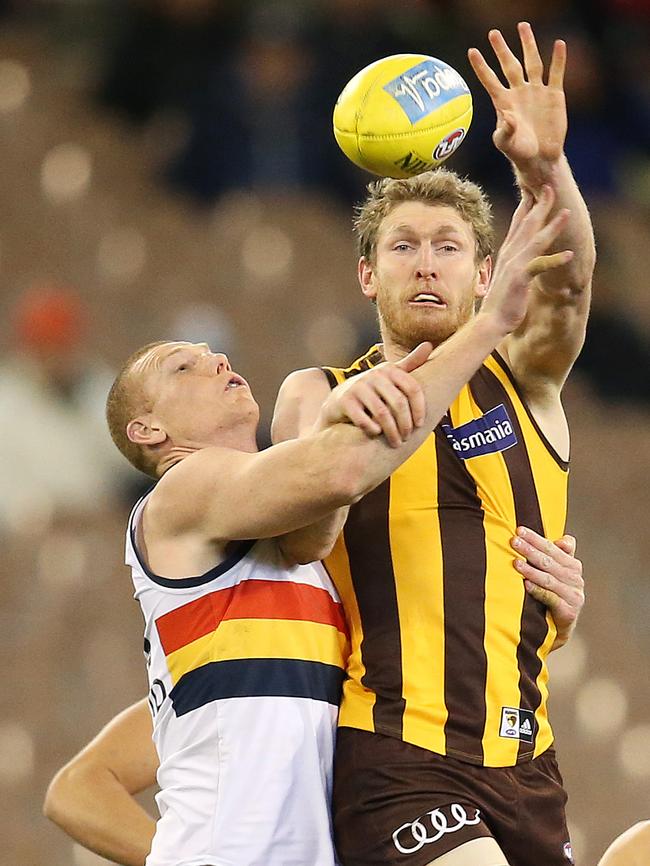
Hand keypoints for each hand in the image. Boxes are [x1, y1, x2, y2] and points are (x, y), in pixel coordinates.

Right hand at [316, 342, 431, 446]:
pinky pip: (363, 420)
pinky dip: (373, 430)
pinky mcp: (345, 401)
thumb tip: (429, 344)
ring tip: (396, 442)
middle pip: (399, 403)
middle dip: (405, 424)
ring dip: (392, 432)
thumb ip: (410, 363)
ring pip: (382, 413)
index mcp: (388, 369)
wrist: (338, 401)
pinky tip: (377, 434)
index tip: (420, 424)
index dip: (419, 408)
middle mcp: (373, 375)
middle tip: (407, 438)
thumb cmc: (371, 390)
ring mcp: (357, 387)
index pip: (413, 388)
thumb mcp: (390, 375)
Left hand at [468, 22, 566, 176]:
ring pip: (532, 62)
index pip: (490, 80)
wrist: (540, 158)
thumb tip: (506, 116)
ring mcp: (537, 92)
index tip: (471, 51)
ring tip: (523, 27)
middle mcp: (519, 92)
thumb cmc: (518, 152)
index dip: (481, 66)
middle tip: (493, 33)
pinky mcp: (554, 95)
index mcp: (504, 102)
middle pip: (510, 65)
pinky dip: (558, 59)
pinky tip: (559, 44)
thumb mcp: (506, 144)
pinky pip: (556, 73)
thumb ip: (505, 130)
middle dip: (501, 49)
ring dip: (528, 45)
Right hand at [479, 185, 571, 333]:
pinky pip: (540, 266)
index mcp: (507, 252)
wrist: (491, 321)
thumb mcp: (507, 275)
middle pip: (527, 224)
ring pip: (535, 240)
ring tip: (566, 213)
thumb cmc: (500, 301)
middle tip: (550, 187)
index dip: (527, 205)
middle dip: (540, 205)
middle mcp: (510, 254)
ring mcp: (514, 265)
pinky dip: (555, 260)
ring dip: (552, 226)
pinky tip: (570, 255)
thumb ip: (513, 262)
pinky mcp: (519, 279)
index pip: (518, 223)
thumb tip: (519, 256)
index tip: (535, 189)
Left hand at [511, 526, 583, 649]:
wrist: (557, 627)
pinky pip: (550, 598)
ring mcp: (574, 596)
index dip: (536, 538)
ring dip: (531, 570)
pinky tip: (526, 585)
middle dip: (530, 550)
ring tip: (515, 562)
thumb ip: (558, 554)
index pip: (552, 548)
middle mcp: (576, 579)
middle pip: (549, 562)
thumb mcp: (556, 572)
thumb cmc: (552, 593)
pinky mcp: (568, 612)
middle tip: (513, 541)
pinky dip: (537, 590)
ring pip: (549, 579)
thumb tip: (564, 539)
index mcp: (573, 565)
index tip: (519, 530)